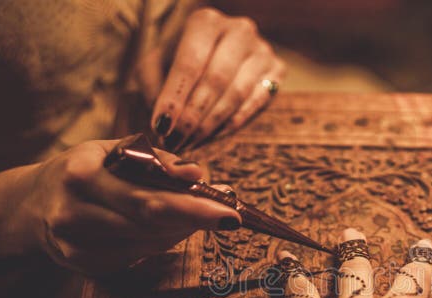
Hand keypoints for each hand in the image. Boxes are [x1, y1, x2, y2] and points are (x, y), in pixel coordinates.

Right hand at [17, 139, 239, 274]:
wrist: (32, 204)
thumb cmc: (87, 170)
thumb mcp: (115, 149)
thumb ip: (159, 161)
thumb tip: (199, 174)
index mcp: (82, 176)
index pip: (148, 197)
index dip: (193, 208)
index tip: (230, 211)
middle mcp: (75, 213)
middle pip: (150, 225)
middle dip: (196, 221)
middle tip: (229, 218)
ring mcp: (76, 246)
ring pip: (148, 245)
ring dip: (179, 232)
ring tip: (195, 216)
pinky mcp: (83, 266)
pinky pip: (136, 257)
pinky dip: (158, 244)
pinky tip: (163, 230)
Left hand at [149, 8, 285, 150]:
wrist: (216, 51)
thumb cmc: (181, 58)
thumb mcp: (157, 65)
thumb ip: (154, 88)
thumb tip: (163, 123)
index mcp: (206, 22)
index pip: (190, 63)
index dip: (176, 97)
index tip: (163, 126)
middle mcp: (239, 31)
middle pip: (216, 80)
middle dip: (194, 116)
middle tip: (177, 140)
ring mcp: (262, 50)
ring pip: (237, 95)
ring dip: (211, 125)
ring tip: (191, 142)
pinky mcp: (277, 71)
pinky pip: (255, 104)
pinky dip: (232, 124)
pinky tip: (213, 136)